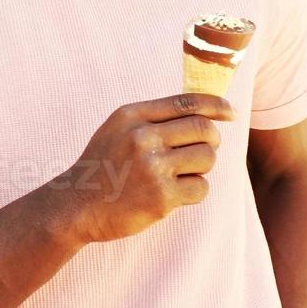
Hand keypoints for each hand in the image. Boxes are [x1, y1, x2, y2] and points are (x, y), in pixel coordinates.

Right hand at [55, 92, 234, 243]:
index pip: (187, 102)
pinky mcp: (161, 197)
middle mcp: (143, 137)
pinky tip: (174, 194)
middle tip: (200, 152)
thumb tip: (203, 113)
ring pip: (207, 158)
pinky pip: (201, 187)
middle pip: (204, 129)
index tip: (230, 113)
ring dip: (201, 168)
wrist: (76, 205)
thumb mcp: (118, 129)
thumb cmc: (103, 166)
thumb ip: (152, 118)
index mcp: (132, 116)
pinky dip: (194, 192)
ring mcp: (153, 167)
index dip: (216, 106)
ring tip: (180, 175)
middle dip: (211, 141)